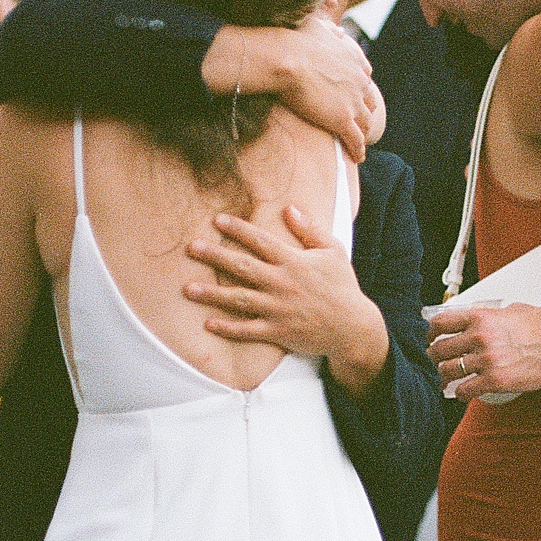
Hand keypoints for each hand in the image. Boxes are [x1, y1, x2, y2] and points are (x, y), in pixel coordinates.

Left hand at [186, 205, 388, 390]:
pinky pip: (248, 330)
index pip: (261, 241)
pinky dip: (228, 328)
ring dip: (212, 294)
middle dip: (215, 257)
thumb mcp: (333, 252)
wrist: (353, 328)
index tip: (217, 220)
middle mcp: (282, 284)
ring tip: (188, 289)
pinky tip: (208, 323)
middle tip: (191, 248)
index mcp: (294, 262)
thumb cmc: (343, 287)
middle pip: (243, 267)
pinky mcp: (278, 331)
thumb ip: (310, 230)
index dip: (239, 230)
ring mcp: (278, 309)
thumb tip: (290, 208)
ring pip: (239, 299)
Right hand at [214, 20, 384, 160]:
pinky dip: (358, 150)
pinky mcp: (343, 120)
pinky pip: (356, 140)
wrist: (285, 58)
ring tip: (358, 143)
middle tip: (358, 122)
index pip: (365, 76)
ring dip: (363, 133)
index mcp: (354, 58)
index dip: (359, 87)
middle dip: (364, 112)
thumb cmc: (294, 39)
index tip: (353, 95)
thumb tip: (339, 30)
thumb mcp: (318, 26)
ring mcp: (353, 101)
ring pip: (366, 123)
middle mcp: (360, 80)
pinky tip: (357, 158)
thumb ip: (330, 30)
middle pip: (369, 101)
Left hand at [426, 303, 540, 399]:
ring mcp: (485, 360)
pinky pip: (465, 390)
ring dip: (443, 377)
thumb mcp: (511, 310)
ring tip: (444, 379)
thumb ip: (490, 314)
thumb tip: (479, 317)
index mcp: (480, 318)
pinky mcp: (494, 380)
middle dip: (432, 357)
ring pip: (448, 371)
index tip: (428, 338)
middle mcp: (478, 337)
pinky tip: (462, 392)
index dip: (428, 332)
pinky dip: (460, 393)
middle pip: (439, 349)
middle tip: (433, 362)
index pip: (440, 323)